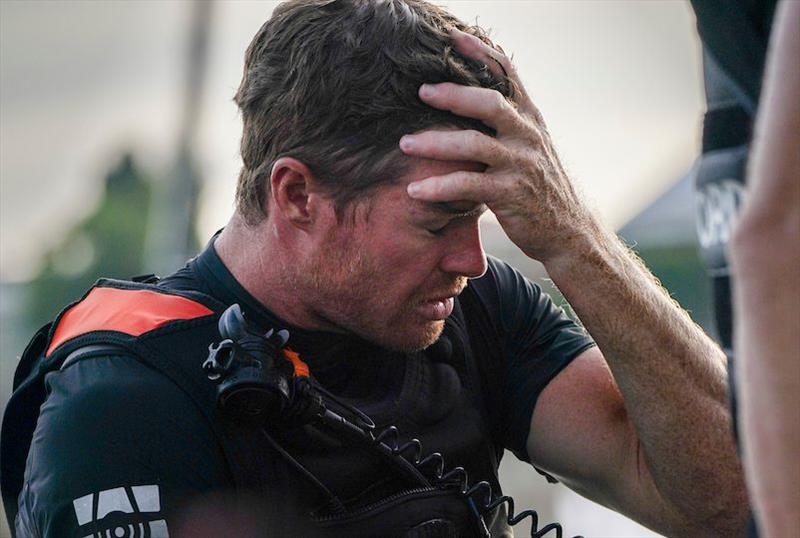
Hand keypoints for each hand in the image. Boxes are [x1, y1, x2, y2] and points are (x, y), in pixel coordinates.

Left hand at [400, 28, 597, 263]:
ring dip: (435, 142)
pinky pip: (468, 185)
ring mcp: (520, 164)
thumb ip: (508, 124)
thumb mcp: (532, 147)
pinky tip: (415, 190)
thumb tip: (472, 99)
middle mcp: (527, 136)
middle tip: (422, 91)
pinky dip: (438, 186)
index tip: (454, 38)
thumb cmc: (540, 186)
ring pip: (473, 144)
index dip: (482, 53)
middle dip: (453, 94)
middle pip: (490, 102)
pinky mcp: (510, 194)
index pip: (508, 75)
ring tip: (405, 143)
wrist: (569, 231)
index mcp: (531, 118)